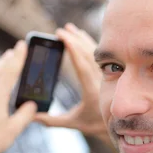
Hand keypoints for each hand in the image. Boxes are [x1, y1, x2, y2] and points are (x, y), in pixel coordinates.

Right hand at [34, 23, 106, 139]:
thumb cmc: (94, 124)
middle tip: (60, 31)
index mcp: (91, 91)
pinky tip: (80, 35)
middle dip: (73, 40)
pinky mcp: (107, 71)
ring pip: (93, 52)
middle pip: (87, 55)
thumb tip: (32, 116)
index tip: (65, 38)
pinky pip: (98, 54)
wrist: (119, 122)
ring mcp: (104, 74)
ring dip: (81, 38)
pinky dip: (89, 43)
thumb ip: (52, 121)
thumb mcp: (74, 122)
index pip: (82, 67)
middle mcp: (99, 79)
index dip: (73, 51)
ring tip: (69, 28)